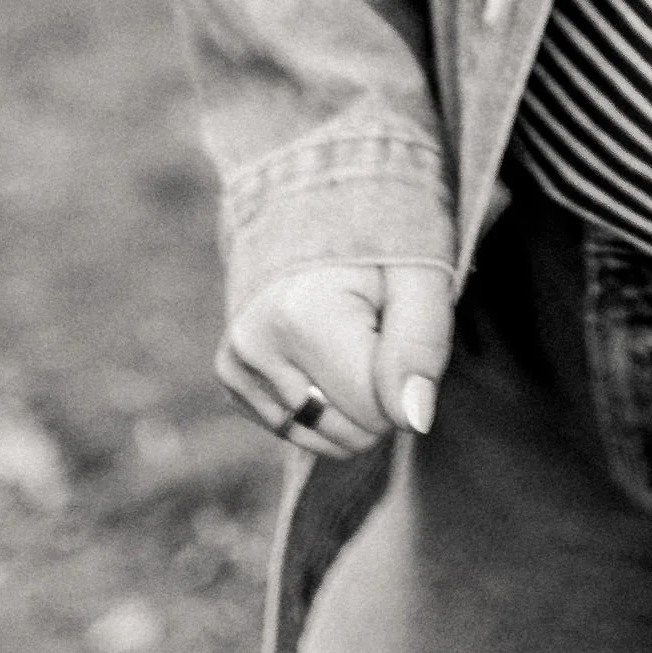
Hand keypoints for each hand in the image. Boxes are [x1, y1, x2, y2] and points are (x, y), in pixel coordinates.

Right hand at [216, 262, 454, 459]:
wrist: (317, 212)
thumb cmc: (381, 248)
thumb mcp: (421, 279)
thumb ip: (420, 346)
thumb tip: (413, 420)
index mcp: (301, 318)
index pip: (376, 414)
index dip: (405, 386)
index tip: (398, 334)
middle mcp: (254, 346)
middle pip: (348, 435)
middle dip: (379, 398)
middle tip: (376, 336)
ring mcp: (235, 364)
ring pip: (322, 440)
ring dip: (351, 404)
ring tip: (349, 342)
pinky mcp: (230, 380)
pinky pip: (295, 431)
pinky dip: (322, 406)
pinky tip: (323, 355)